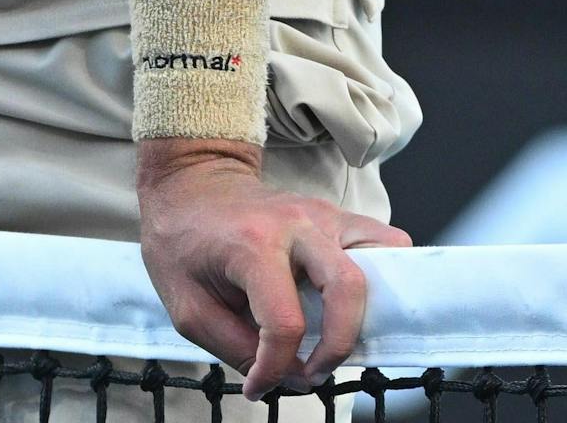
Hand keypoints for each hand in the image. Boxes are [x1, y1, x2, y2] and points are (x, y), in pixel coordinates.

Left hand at [137, 142, 410, 398]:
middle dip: (338, 345)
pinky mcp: (338, 215)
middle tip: (312, 370)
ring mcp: (324, 214)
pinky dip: (382, 277)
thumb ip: (234, 348)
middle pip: (347, 289)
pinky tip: (350, 305)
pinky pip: (384, 243)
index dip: (275, 368)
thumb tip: (286, 376)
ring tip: (334, 337)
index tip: (259, 384)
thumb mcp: (187, 308)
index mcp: (252, 245)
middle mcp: (296, 224)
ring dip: (367, 312)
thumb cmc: (182, 242)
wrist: (190, 182)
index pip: (284, 323)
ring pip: (381, 259)